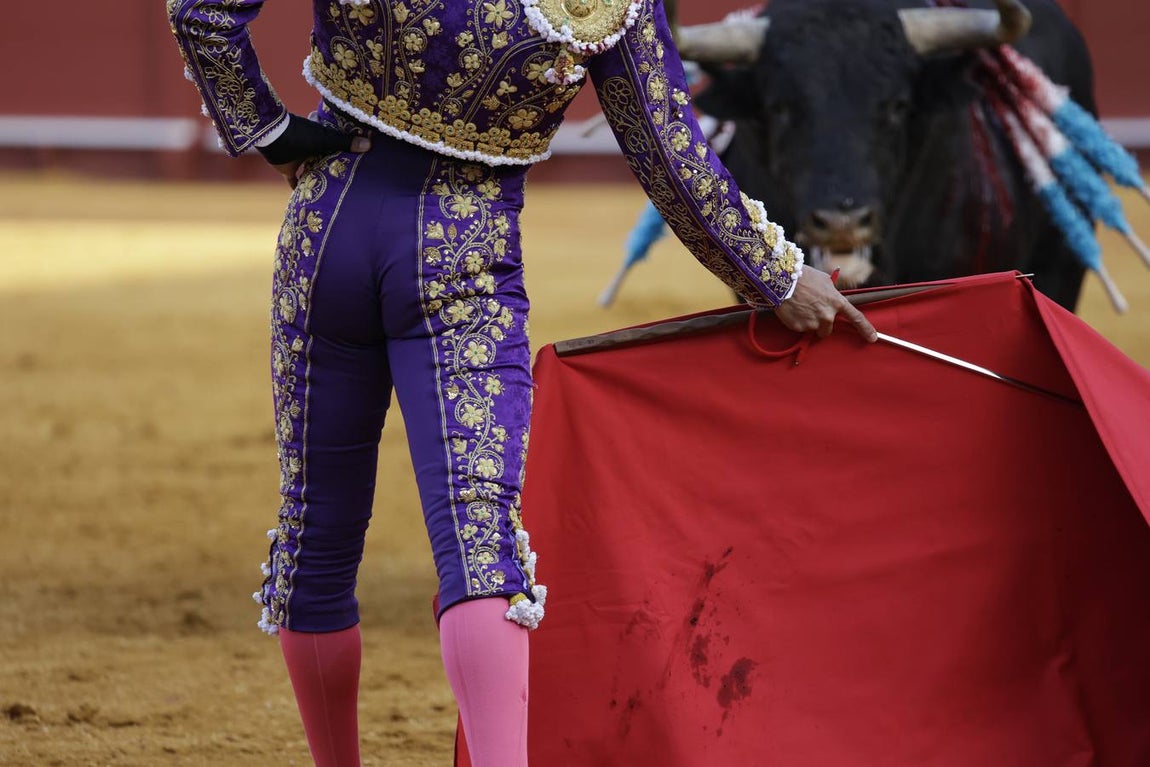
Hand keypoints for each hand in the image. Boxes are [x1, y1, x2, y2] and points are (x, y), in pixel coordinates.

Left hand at [257, 114, 371, 188]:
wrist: (273, 138)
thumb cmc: (300, 135)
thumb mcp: (325, 139)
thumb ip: (345, 143)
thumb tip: (369, 145)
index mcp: (320, 137)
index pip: (336, 143)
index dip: (345, 149)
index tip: (357, 157)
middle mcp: (311, 148)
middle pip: (324, 158)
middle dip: (333, 165)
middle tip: (348, 178)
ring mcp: (299, 158)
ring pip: (311, 169)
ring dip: (318, 176)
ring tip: (332, 189)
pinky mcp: (288, 169)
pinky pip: (295, 180)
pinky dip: (298, 188)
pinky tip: (307, 197)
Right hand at [774, 268, 877, 342]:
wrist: (782, 279)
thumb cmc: (804, 277)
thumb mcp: (824, 281)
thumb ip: (832, 293)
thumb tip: (831, 299)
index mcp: (837, 302)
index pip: (856, 318)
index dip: (866, 329)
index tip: (872, 338)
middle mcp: (827, 316)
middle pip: (828, 329)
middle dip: (822, 324)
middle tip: (811, 311)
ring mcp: (812, 323)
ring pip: (813, 329)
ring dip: (808, 322)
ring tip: (800, 307)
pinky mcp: (798, 327)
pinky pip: (800, 328)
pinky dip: (797, 321)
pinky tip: (792, 309)